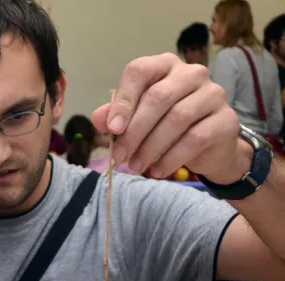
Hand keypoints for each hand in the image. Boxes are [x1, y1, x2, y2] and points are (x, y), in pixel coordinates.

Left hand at [92, 53, 250, 183]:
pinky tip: (157, 170)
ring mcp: (213, 94)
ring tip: (135, 166)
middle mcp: (192, 73)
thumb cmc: (166, 127)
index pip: (140, 70)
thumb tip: (99, 119)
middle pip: (159, 97)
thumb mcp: (137, 120)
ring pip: (177, 118)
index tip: (111, 129)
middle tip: (119, 156)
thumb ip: (116, 116)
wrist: (209, 148)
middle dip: (135, 131)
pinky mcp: (227, 119)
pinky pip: (195, 138)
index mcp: (165, 65)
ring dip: (150, 147)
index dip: (124, 100)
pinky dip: (172, 158)